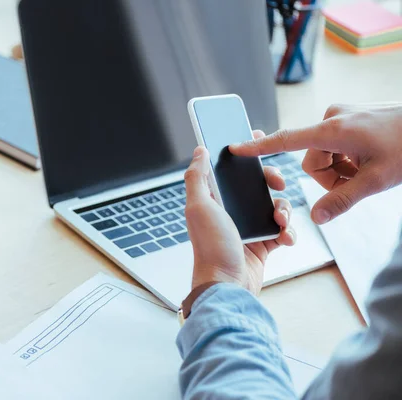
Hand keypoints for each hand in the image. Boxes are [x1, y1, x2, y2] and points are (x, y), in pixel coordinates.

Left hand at [185, 145, 295, 295]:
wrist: (228, 286)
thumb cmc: (211, 248)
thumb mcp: (198, 207)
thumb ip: (197, 177)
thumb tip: (200, 150)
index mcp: (213, 199)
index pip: (229, 169)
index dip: (243, 155)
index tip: (259, 139)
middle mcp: (230, 211)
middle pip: (257, 184)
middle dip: (271, 180)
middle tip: (278, 183)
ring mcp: (248, 227)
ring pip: (274, 205)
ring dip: (284, 209)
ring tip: (280, 221)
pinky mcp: (262, 244)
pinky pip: (282, 229)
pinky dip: (288, 232)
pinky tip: (285, 238)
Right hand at [230, 103, 401, 223]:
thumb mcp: (377, 180)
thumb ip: (342, 201)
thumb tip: (315, 218)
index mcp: (333, 130)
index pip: (286, 141)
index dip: (259, 148)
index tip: (235, 148)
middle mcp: (332, 118)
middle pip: (312, 160)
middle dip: (330, 177)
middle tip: (358, 182)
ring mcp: (341, 116)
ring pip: (324, 155)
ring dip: (341, 169)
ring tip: (367, 170)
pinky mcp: (348, 117)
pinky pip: (335, 145)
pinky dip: (348, 159)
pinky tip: (368, 159)